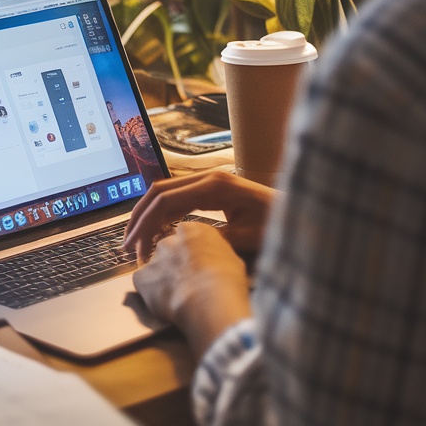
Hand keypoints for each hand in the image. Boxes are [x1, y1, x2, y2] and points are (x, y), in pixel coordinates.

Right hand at [123, 168, 275, 262]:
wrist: (298, 212)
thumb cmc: (278, 224)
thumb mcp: (246, 237)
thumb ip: (214, 239)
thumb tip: (182, 246)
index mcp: (214, 185)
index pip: (166, 200)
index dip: (146, 223)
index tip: (135, 247)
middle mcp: (208, 178)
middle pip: (159, 192)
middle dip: (139, 218)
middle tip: (127, 245)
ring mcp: (209, 181)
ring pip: (166, 193)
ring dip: (148, 215)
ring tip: (136, 241)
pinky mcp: (212, 190)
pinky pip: (179, 198)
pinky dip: (163, 214)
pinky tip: (158, 232)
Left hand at [133, 221, 251, 360]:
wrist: (210, 301)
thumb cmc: (226, 282)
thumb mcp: (233, 259)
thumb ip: (217, 253)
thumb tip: (216, 259)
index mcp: (194, 230)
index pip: (187, 236)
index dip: (192, 253)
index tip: (197, 264)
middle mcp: (171, 239)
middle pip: (169, 250)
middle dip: (175, 264)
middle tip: (187, 282)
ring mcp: (154, 257)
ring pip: (156, 267)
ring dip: (163, 278)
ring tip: (177, 296)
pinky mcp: (142, 276)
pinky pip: (143, 283)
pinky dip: (150, 292)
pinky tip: (164, 302)